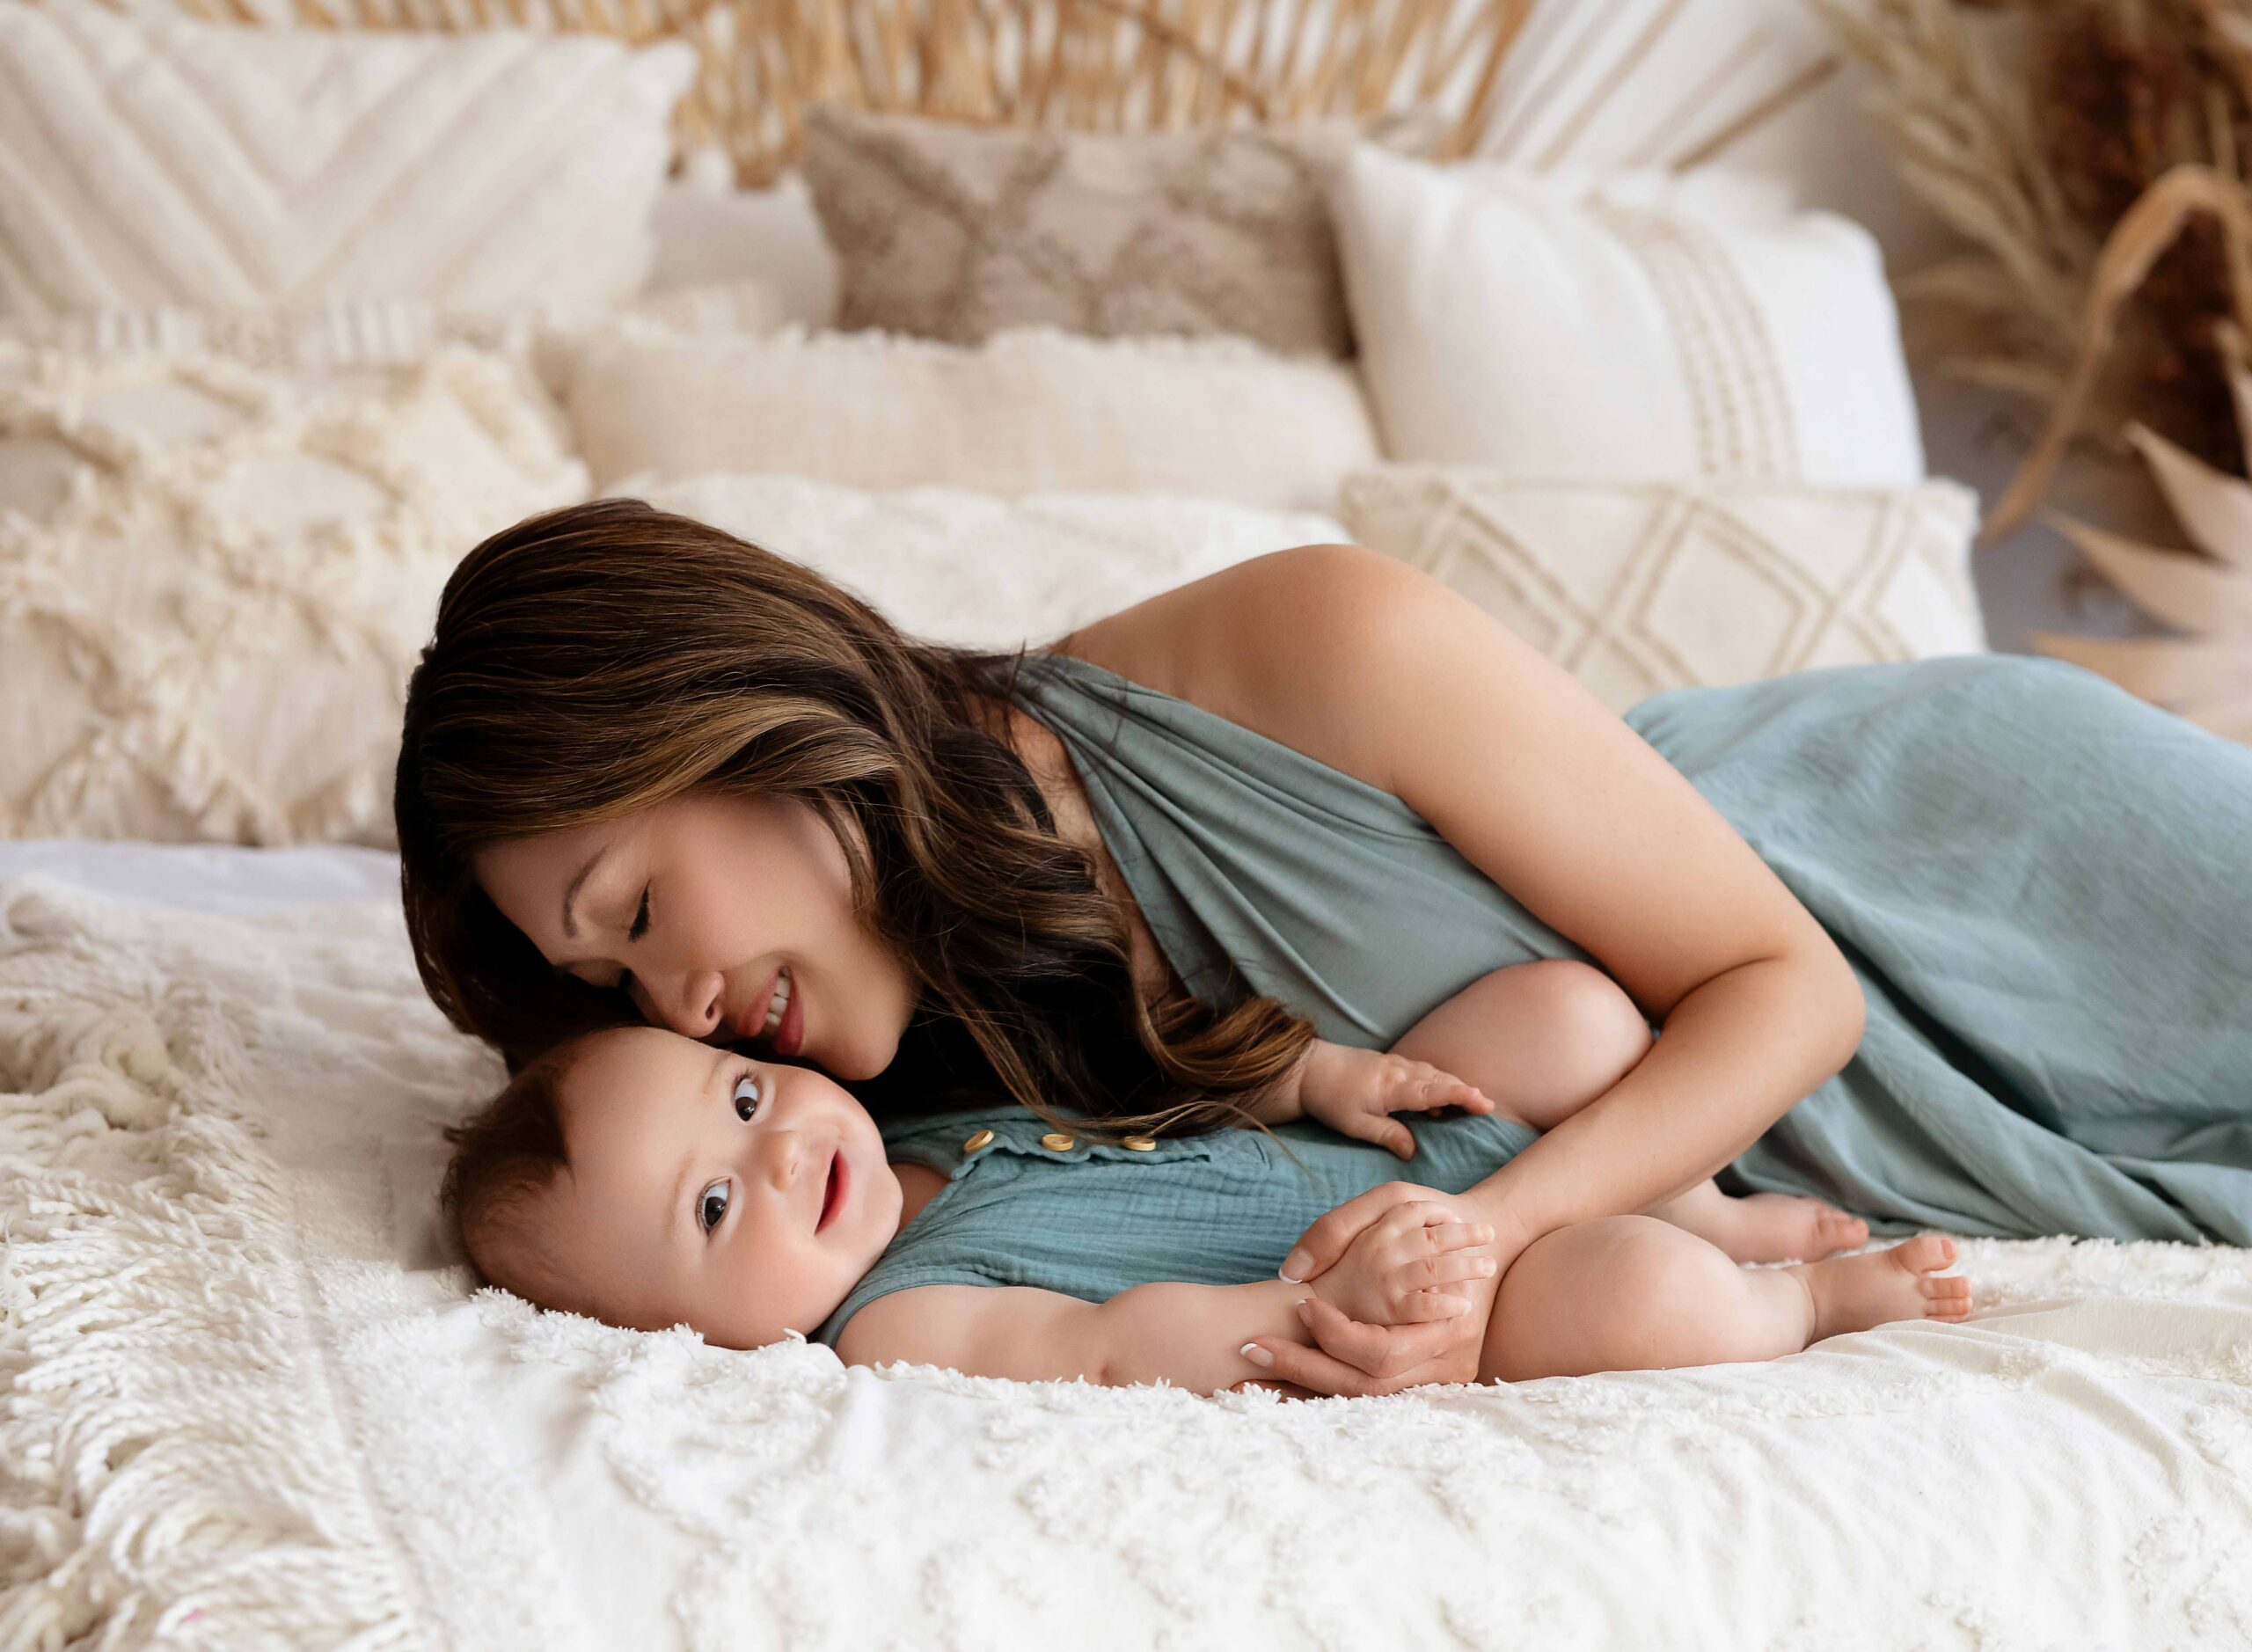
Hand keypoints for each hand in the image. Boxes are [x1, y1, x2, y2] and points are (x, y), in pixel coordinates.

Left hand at [1248, 1188, 1538, 1395]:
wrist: (1488, 1241)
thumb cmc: (1437, 1215)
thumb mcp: (1395, 1199)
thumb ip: (1339, 1228)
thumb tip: (1291, 1272)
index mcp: (1444, 1321)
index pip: (1377, 1351)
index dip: (1333, 1335)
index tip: (1298, 1306)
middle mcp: (1445, 1361)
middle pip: (1365, 1388)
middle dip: (1304, 1371)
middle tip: (1249, 1353)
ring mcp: (1437, 1377)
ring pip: (1364, 1398)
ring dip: (1305, 1388)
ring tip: (1253, 1377)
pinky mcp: (1425, 1380)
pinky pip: (1368, 1391)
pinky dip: (1323, 1386)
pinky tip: (1283, 1380)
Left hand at [1295, 1040, 1495, 1159]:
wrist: (1307, 1069)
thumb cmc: (1330, 1099)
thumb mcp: (1356, 1124)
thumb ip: (1388, 1135)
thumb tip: (1413, 1151)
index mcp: (1394, 1087)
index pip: (1435, 1091)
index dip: (1461, 1096)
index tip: (1483, 1102)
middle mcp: (1400, 1071)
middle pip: (1440, 1079)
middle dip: (1464, 1091)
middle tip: (1487, 1106)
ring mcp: (1395, 1064)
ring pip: (1431, 1073)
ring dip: (1452, 1084)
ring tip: (1471, 1100)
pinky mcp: (1389, 1064)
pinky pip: (1420, 1071)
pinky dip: (1436, 1081)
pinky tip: (1437, 1097)